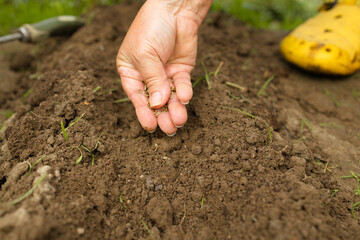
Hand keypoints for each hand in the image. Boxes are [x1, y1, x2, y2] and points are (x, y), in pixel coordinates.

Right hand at [116, 0, 211, 135]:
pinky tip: (185, 98)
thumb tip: (157, 104)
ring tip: (179, 121)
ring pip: (170, 97)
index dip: (144, 113)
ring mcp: (165, 74)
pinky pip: (182, 85)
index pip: (136, 97)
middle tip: (169, 129)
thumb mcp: (146, 55)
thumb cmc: (152, 28)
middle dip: (162, 115)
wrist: (175, 10)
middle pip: (154, 101)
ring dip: (175, 109)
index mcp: (130, 72)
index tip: (151, 127)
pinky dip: (184, 92)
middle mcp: (147, 76)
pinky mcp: (181, 71)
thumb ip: (152, 80)